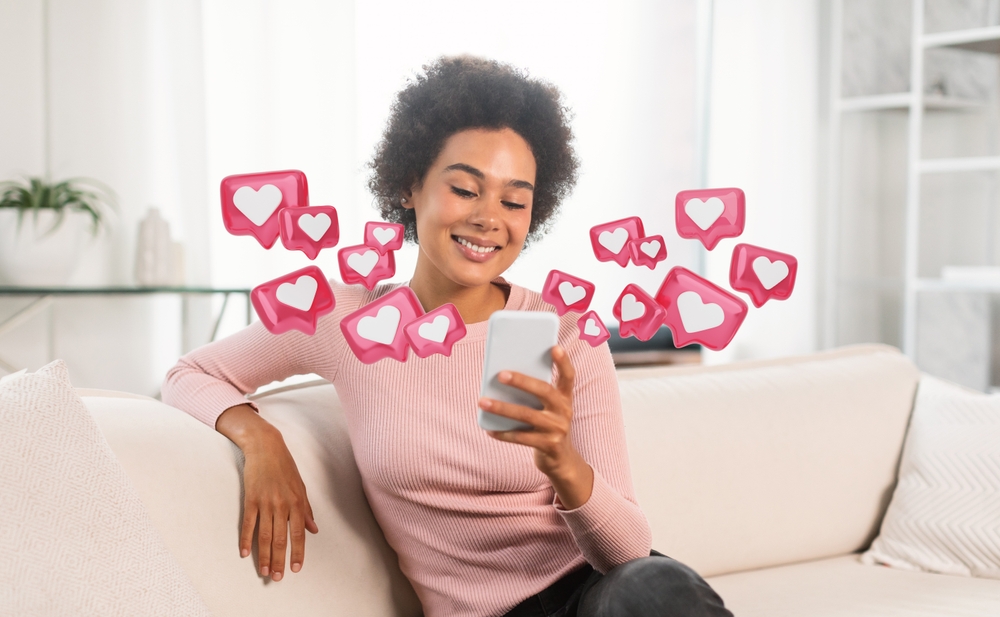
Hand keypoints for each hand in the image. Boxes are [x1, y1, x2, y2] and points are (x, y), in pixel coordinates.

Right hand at [240, 432, 319, 580]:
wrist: (266, 447)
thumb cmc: (285, 467)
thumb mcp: (301, 487)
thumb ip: (307, 509)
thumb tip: (314, 529)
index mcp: (297, 502)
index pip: (298, 534)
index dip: (298, 553)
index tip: (296, 569)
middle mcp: (282, 504)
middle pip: (280, 539)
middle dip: (279, 560)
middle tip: (277, 578)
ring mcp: (265, 502)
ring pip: (264, 535)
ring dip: (264, 556)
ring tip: (264, 571)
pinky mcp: (251, 499)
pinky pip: (248, 523)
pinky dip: (246, 540)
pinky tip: (245, 553)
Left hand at [479, 345, 593, 508]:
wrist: (561, 461)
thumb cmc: (546, 427)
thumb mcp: (548, 410)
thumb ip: (535, 395)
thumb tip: (503, 378)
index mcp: (565, 398)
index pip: (569, 376)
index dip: (563, 361)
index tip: (554, 347)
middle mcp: (565, 411)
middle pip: (544, 391)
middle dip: (522, 381)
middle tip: (500, 374)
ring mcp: (558, 429)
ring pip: (527, 415)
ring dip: (502, 408)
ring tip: (482, 401)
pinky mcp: (549, 446)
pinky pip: (522, 437)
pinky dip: (503, 433)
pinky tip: (488, 429)